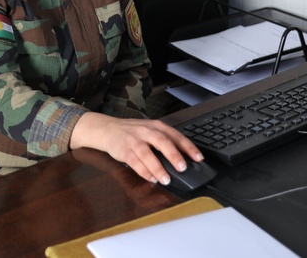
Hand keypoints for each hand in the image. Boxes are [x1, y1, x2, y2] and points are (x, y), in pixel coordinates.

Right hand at [69, 112, 202, 185]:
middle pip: (161, 141)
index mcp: (156, 126)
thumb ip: (165, 142)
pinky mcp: (123, 150)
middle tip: (182, 168)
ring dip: (157, 167)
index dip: (188, 147)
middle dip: (173, 155)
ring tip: (166, 179)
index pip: (175, 135)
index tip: (198, 158)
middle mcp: (146, 131)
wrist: (107, 129)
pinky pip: (134, 162)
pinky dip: (143, 171)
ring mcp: (134, 140)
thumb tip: (185, 159)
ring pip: (147, 153)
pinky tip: (151, 178)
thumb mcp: (150, 131)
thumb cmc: (132, 132)